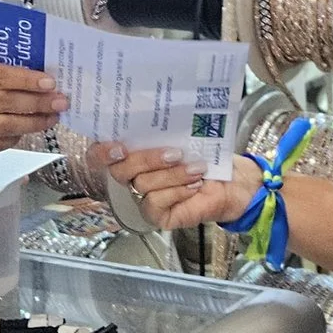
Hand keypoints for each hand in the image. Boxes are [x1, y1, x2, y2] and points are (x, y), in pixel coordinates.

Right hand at [0, 44, 65, 152]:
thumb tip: (20, 59)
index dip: (28, 80)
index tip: (50, 81)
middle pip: (6, 103)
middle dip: (38, 103)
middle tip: (61, 101)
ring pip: (4, 127)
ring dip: (33, 123)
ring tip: (51, 117)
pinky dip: (13, 138)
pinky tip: (26, 129)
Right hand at [101, 145, 259, 229]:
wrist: (233, 180)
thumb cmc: (207, 155)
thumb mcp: (184, 136)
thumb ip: (163, 132)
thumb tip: (156, 117)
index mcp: (133, 152)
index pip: (99, 155)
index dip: (101, 152)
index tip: (119, 146)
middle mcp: (133, 176)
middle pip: (120, 170)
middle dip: (147, 159)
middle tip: (175, 153)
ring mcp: (142, 197)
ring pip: (143, 185)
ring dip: (173, 175)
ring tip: (197, 169)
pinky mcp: (156, 215)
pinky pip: (154, 203)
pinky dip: (176, 192)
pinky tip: (194, 186)